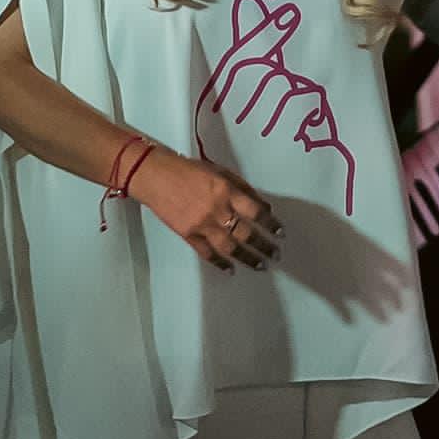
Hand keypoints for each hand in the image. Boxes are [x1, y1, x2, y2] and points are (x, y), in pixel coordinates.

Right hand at [131, 149, 279, 271]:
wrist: (157, 177)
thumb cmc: (190, 170)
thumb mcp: (221, 171)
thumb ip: (242, 189)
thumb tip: (263, 207)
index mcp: (227, 191)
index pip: (256, 211)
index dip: (270, 223)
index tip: (280, 232)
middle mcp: (217, 210)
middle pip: (246, 233)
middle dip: (263, 246)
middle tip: (276, 255)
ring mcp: (202, 225)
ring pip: (229, 248)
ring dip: (247, 258)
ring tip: (260, 265)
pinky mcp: (188, 235)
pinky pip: (207, 253)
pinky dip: (220, 263)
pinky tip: (231, 269)